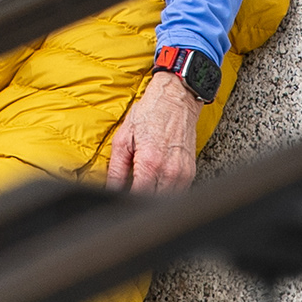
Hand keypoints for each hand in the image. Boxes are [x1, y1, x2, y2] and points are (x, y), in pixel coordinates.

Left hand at [100, 72, 201, 195]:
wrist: (176, 99)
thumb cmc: (150, 114)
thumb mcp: (123, 139)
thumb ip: (116, 169)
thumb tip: (110, 190)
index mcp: (150, 162)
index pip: (137, 198)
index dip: (126, 202)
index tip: (119, 200)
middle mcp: (169, 170)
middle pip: (152, 202)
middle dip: (139, 202)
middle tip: (129, 193)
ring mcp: (182, 173)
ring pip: (166, 200)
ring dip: (153, 198)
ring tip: (143, 185)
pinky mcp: (190, 172)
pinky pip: (178, 193)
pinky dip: (165, 192)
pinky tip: (157, 182)